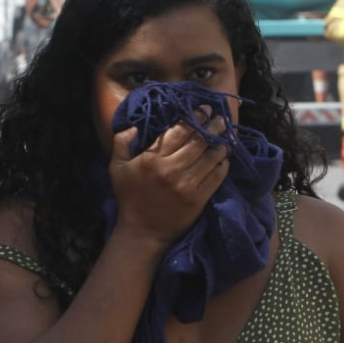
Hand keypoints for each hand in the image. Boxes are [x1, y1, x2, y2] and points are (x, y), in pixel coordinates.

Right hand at [109, 109, 228, 245]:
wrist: (142, 233)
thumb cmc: (129, 199)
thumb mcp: (116, 168)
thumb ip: (121, 142)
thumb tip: (134, 126)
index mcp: (152, 159)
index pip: (179, 132)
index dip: (194, 118)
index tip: (203, 110)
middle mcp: (171, 170)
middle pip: (198, 141)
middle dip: (212, 127)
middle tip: (220, 118)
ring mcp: (187, 185)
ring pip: (210, 157)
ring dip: (221, 144)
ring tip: (227, 135)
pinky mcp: (198, 200)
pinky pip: (216, 177)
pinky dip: (223, 165)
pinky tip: (225, 158)